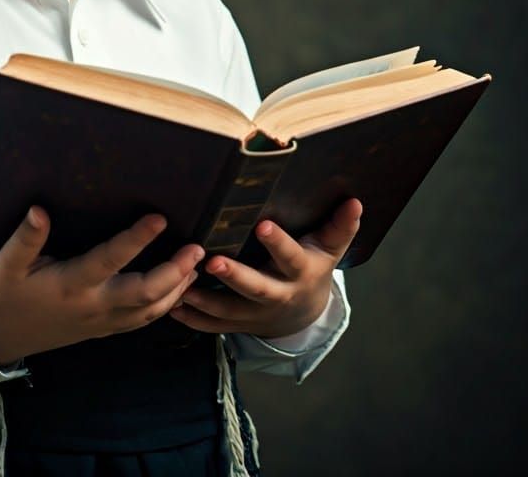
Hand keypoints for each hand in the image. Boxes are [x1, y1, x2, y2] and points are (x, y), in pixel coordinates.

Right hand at [0, 206, 204, 366]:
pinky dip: (166, 306)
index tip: (159, 217)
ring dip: (178, 289)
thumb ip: (26, 238)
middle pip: (145, 293)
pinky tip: (179, 290)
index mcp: (72, 285)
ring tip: (196, 265)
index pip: (111, 259)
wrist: (0, 336)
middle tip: (197, 248)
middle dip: (175, 271)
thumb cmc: (6, 294)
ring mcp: (102, 321)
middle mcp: (94, 305)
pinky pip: (142, 321)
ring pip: (150, 311)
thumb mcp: (8, 264)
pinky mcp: (105, 329)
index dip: (136, 238)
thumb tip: (39, 210)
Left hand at [170, 198, 361, 338]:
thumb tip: (355, 202)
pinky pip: (214, 326)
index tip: (262, 225)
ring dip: (205, 300)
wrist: (305, 312)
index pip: (290, 257)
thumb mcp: (329, 248)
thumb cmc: (313, 266)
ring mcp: (257, 314)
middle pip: (257, 289)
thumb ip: (340, 227)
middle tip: (212, 262)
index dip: (278, 243)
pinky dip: (193, 319)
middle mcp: (278, 296)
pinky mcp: (239, 324)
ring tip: (181, 286)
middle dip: (235, 276)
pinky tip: (172, 307)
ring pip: (230, 311)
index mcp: (300, 273)